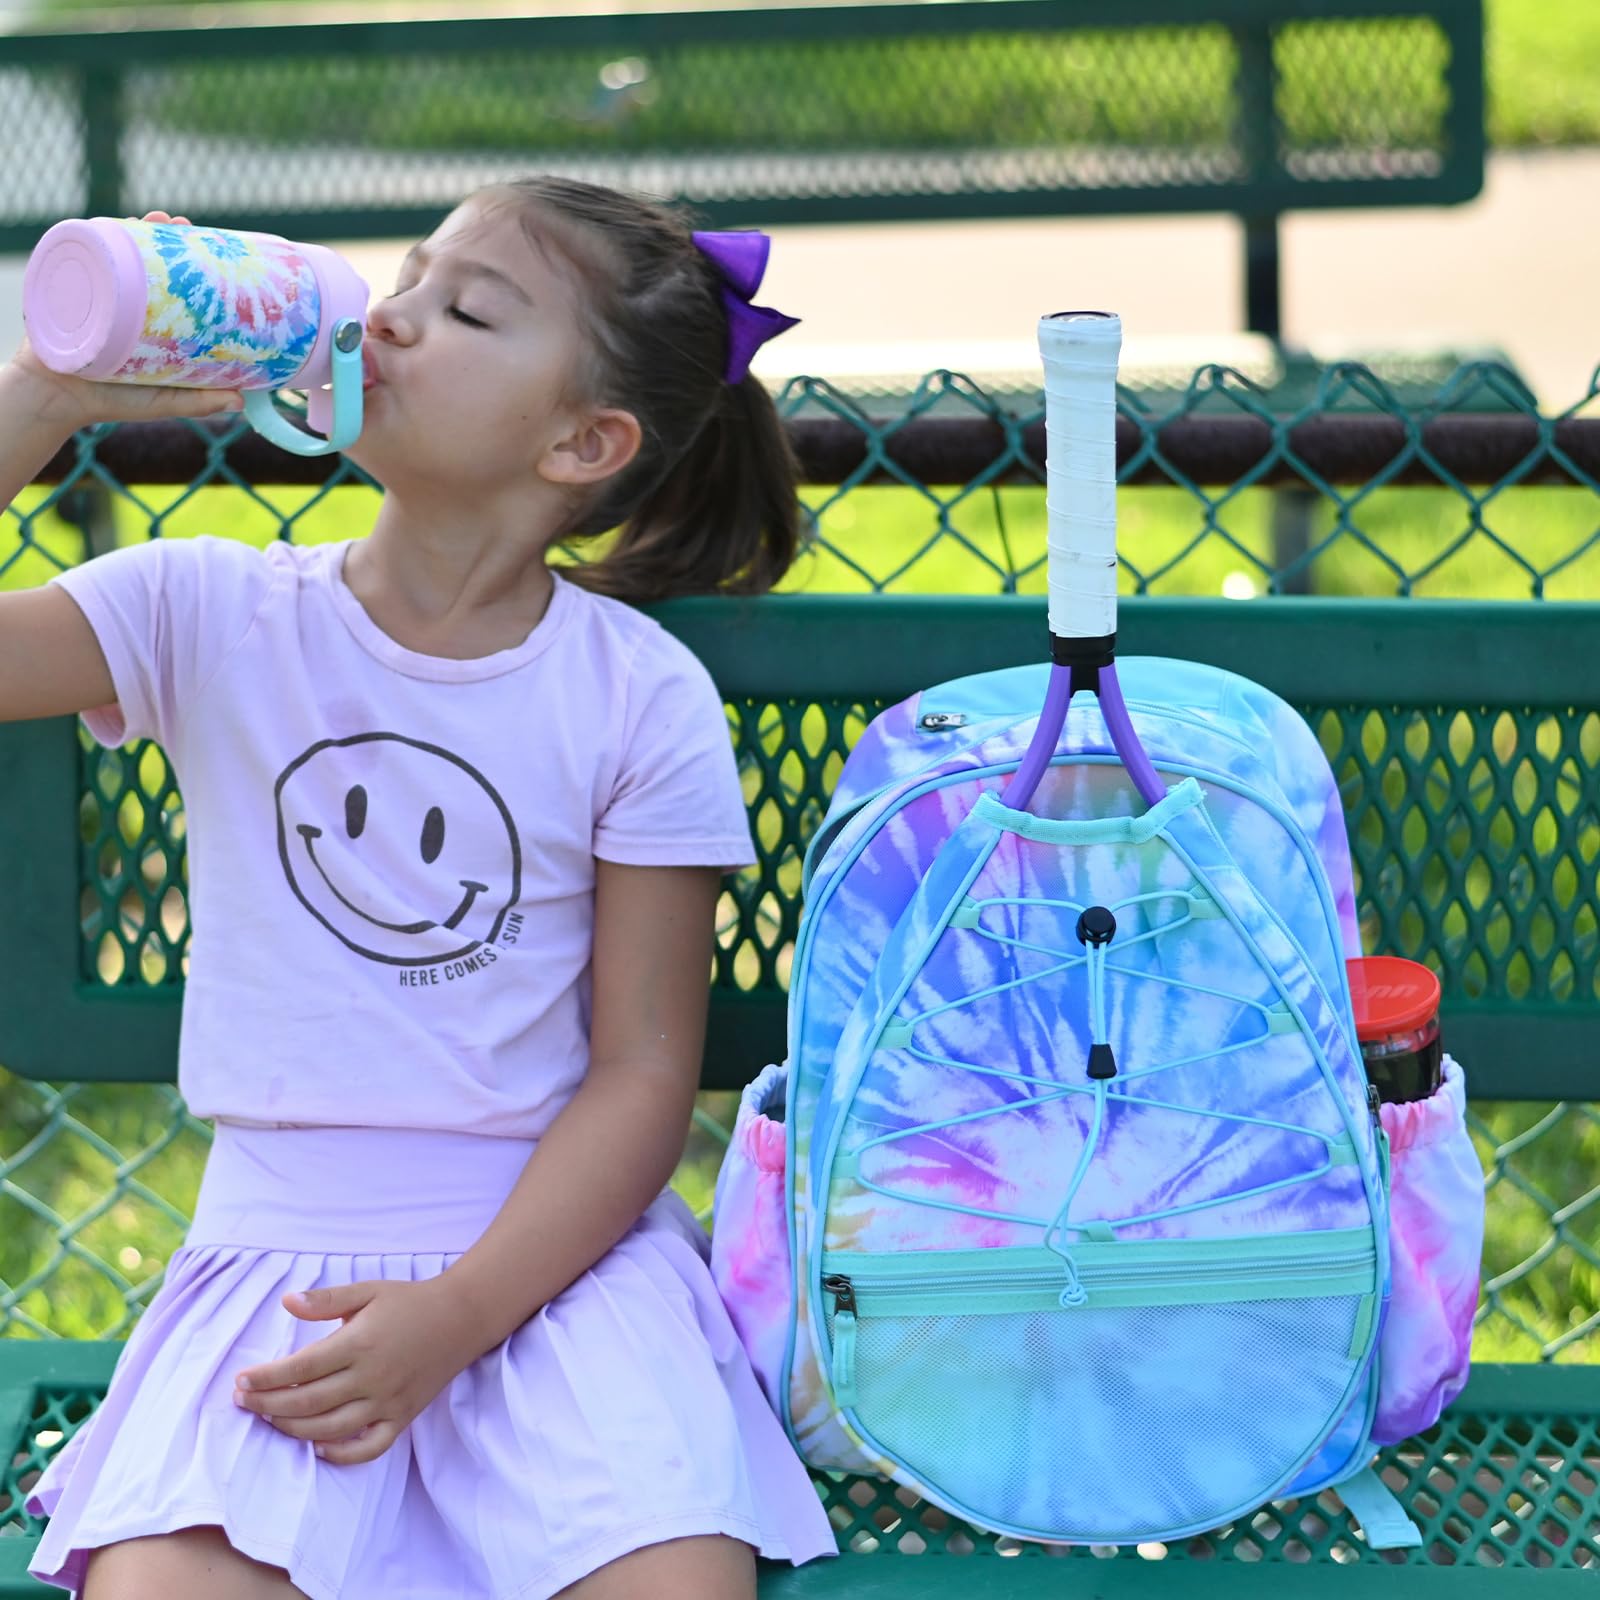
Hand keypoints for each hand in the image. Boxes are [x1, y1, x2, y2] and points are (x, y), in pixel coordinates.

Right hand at [9, 210, 245, 431]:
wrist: (57, 398)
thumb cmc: (115, 402)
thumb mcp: (164, 401)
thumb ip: (199, 402)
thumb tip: (241, 400)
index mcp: (155, 322)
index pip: (176, 286)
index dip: (192, 265)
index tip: (212, 248)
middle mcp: (130, 303)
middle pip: (148, 261)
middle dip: (165, 238)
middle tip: (182, 225)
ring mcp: (102, 293)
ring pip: (120, 253)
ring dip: (137, 230)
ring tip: (156, 219)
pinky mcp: (76, 289)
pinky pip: (88, 258)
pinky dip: (100, 238)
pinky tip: (114, 223)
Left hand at [232, 1277, 482, 1465]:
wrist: (461, 1317)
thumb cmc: (409, 1301)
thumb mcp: (368, 1290)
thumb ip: (326, 1300)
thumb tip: (286, 1302)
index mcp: (359, 1343)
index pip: (300, 1369)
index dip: (266, 1378)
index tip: (241, 1380)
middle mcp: (371, 1378)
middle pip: (307, 1403)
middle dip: (268, 1405)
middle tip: (243, 1402)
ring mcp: (387, 1402)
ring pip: (330, 1429)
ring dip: (292, 1429)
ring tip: (269, 1419)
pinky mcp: (402, 1417)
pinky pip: (369, 1447)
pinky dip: (342, 1454)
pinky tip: (319, 1448)